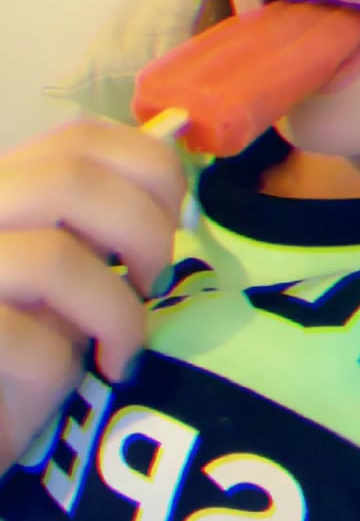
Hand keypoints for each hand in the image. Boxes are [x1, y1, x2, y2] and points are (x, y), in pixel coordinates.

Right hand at [0, 116, 187, 474]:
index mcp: (2, 184)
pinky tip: (81, 384)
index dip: (152, 169)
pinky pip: (33, 343)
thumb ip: (102, 220)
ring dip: (117, 308)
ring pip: (54, 256)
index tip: (181, 222)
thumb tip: (175, 153)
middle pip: (72, 175)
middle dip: (143, 228)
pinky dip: (74, 366)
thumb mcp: (66, 274)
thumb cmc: (18, 354)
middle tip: (156, 282)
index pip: (80, 136)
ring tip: (125, 346)